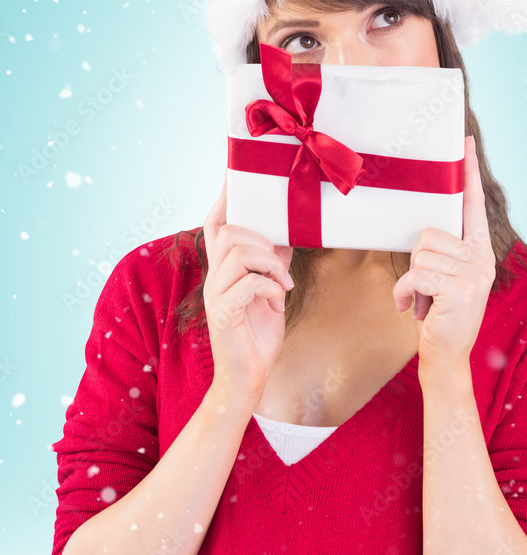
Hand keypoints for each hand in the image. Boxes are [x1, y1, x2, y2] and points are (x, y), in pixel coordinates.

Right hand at [202, 173, 293, 399]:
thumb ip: (272, 265)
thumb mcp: (271, 293)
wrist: (248, 378)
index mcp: (222, 270)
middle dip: (262, 240)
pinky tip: (278, 300)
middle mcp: (213, 279)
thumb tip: (285, 238)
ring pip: (239, 254)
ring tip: (284, 284)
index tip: (233, 176)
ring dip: (270, 264)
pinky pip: (248, 284)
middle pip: (229, 234)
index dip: (224, 200)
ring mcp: (215, 296)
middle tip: (282, 262)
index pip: (215, 225)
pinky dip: (270, 287)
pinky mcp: (223, 315)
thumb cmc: (257, 336)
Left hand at [392, 136, 495, 369]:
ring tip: (423, 301)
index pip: (473, 205)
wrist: (445, 357)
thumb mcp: (442, 279)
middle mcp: (482, 258)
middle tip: (424, 290)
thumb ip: (442, 252)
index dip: (468, 173)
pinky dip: (403, 293)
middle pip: (429, 234)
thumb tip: (425, 232)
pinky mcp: (460, 289)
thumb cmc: (438, 315)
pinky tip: (413, 309)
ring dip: (410, 281)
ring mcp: (474, 273)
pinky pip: (415, 274)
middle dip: (416, 264)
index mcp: (479, 251)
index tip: (465, 141)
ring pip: (420, 254)